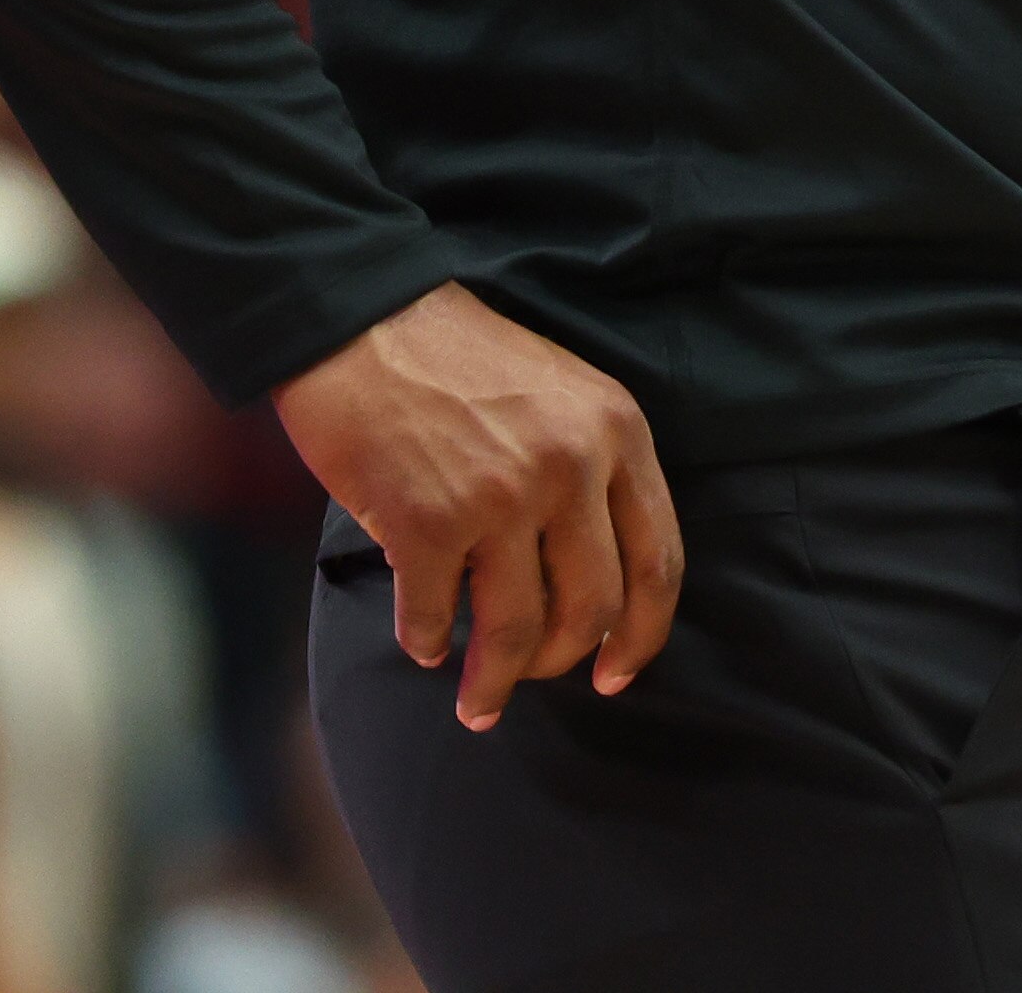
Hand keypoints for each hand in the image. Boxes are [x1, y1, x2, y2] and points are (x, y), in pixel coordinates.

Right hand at [275, 281, 680, 730]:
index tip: (617, 673)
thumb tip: (594, 589)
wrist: (362, 320)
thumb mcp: (562, 394)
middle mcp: (571, 468)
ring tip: (478, 702)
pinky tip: (424, 644)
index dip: (643, 633)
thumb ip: (592, 474)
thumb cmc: (459, 360)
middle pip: (592, 608)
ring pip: (519, 630)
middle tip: (536, 678)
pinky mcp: (426, 523)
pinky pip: (435, 617)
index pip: (659, 561)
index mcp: (617, 432)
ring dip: (496, 680)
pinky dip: (428, 643)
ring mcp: (500, 498)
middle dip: (565, 662)